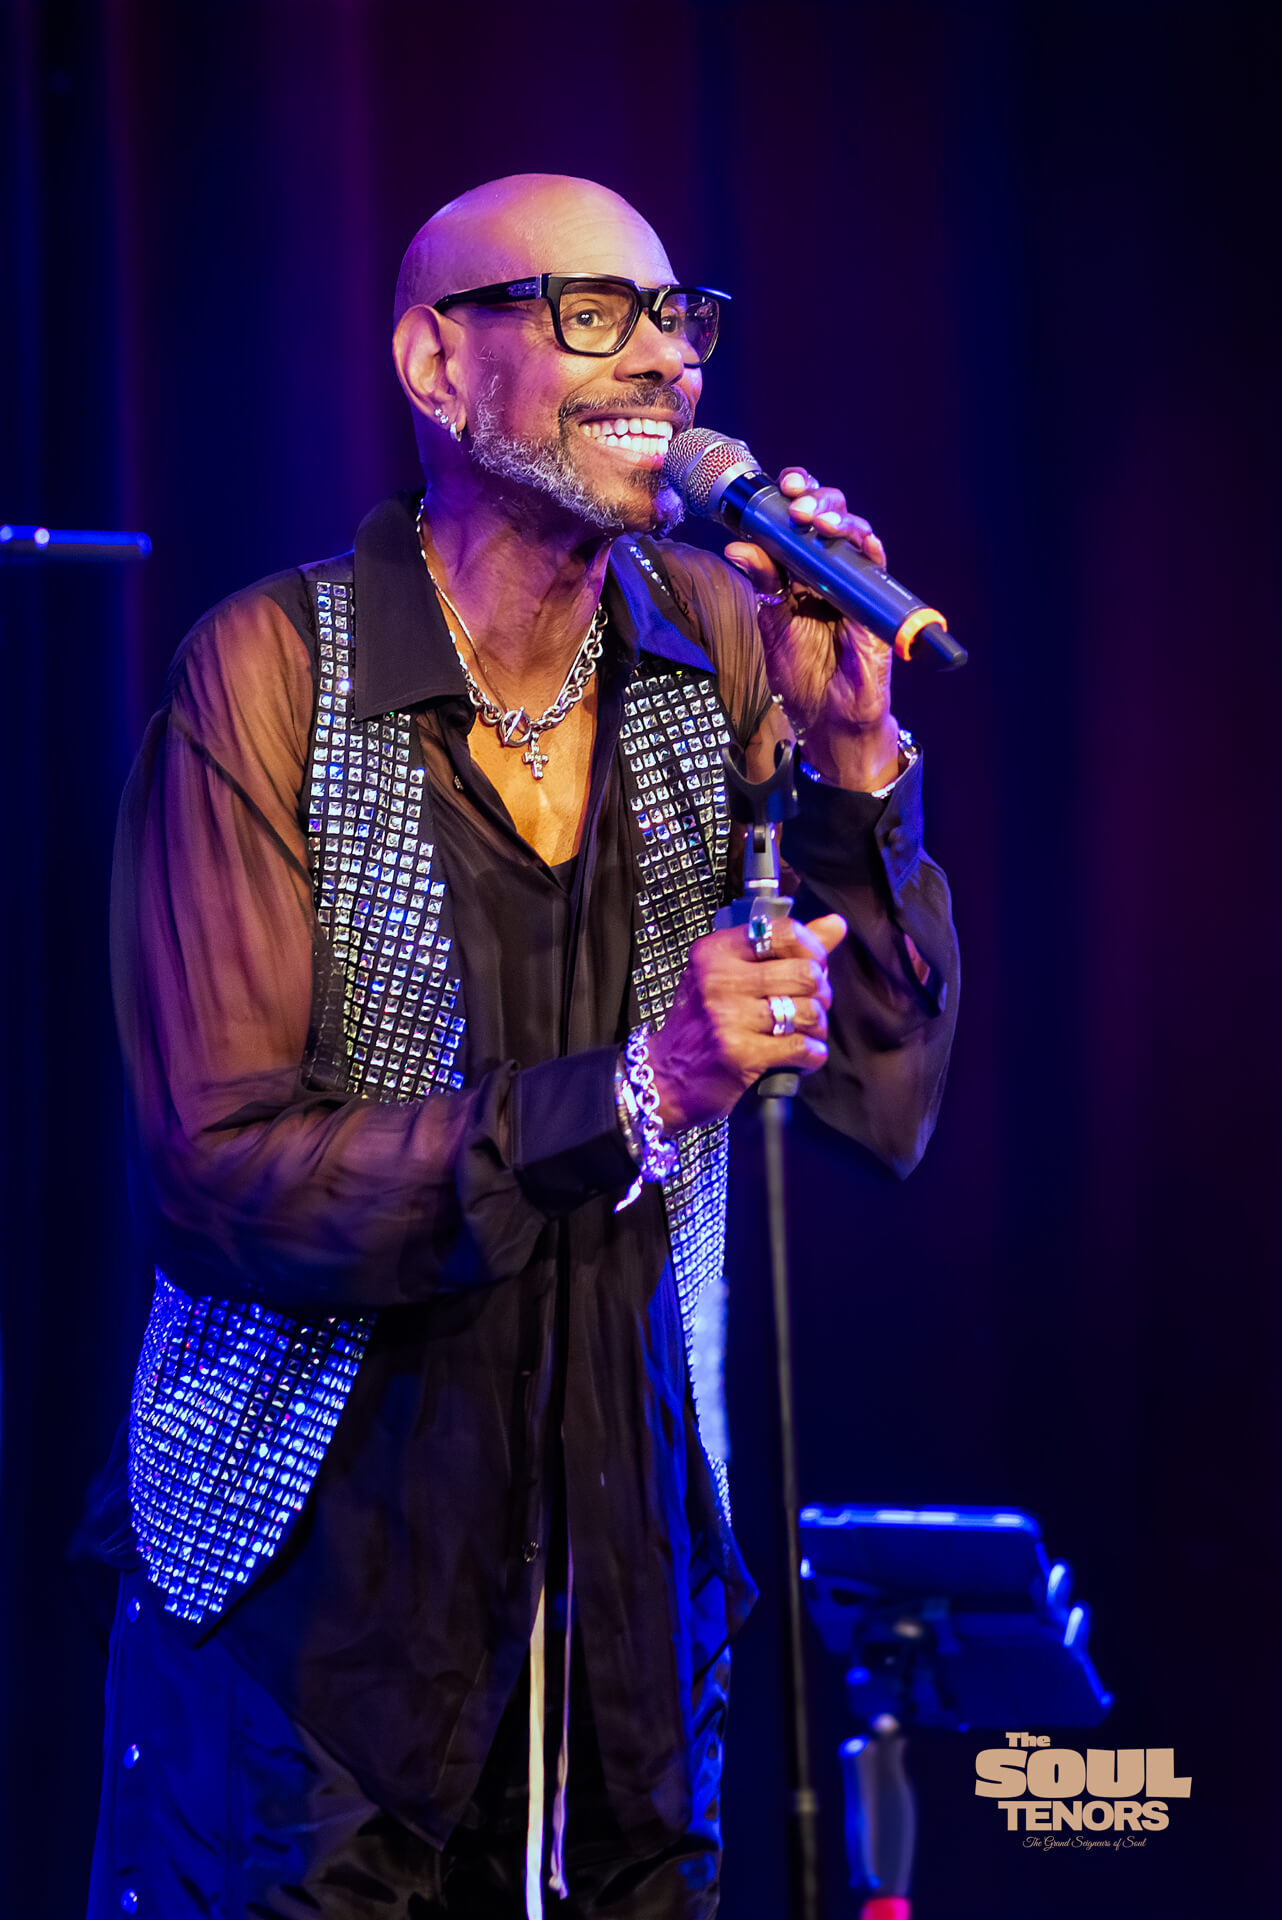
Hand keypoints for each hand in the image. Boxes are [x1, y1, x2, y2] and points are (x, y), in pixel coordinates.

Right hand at [647, 914, 846, 1132]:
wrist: (666, 1076)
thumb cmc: (702, 1023)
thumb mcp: (729, 975)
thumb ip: (784, 949)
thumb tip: (836, 924)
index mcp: (716, 952)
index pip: (785, 932)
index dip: (812, 950)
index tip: (811, 968)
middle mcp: (719, 979)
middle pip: (805, 973)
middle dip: (820, 993)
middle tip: (810, 1006)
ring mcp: (729, 1017)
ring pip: (808, 1011)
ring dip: (817, 1027)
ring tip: (804, 1033)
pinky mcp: (741, 1054)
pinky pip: (802, 1048)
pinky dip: (812, 1055)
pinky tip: (802, 1056)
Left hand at [725, 467, 898, 788]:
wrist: (825, 718)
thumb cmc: (800, 673)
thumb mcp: (772, 622)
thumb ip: (761, 583)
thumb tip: (737, 546)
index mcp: (799, 571)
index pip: (798, 521)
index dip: (792, 496)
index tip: (779, 486)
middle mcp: (828, 571)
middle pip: (828, 516)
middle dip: (815, 498)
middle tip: (797, 502)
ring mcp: (853, 584)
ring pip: (854, 533)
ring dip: (838, 517)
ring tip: (817, 519)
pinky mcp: (874, 603)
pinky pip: (876, 566)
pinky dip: (867, 546)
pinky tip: (854, 536)